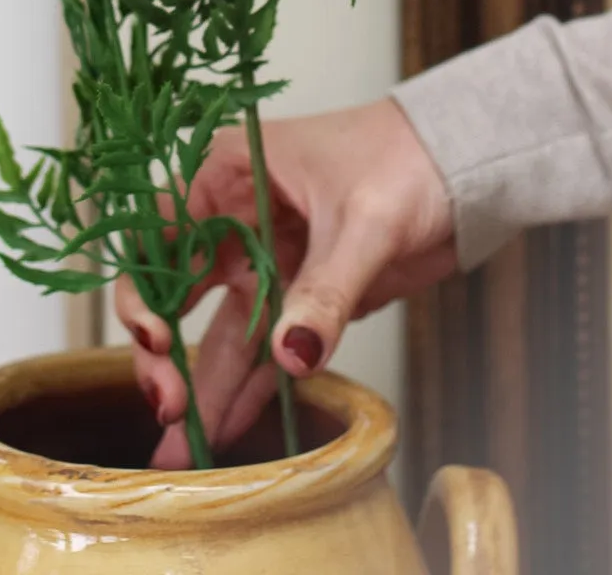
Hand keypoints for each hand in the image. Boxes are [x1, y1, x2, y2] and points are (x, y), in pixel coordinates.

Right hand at [115, 98, 455, 465]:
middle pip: (175, 290)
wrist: (465, 166)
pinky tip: (222, 433)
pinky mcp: (301, 299)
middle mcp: (233, 220)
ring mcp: (265, 263)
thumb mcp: (367, 220)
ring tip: (175, 451)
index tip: (158, 337)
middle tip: (168, 408)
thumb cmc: (407, 159)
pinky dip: (246, 390)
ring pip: (217, 331)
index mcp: (227, 173)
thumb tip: (291, 356)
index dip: (145, 288)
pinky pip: (264, 350)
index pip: (158, 233)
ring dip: (199, 387)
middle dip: (162, 352)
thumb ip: (327, 289)